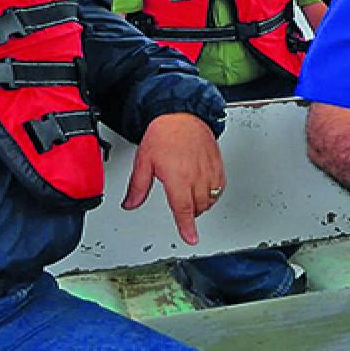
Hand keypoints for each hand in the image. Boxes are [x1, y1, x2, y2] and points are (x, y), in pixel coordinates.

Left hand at [121, 112, 223, 244]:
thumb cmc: (164, 133)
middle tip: (181, 207)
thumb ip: (137, 186)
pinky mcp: (218, 163)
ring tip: (191, 197)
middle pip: (197, 207)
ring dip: (201, 204)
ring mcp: (209, 169)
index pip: (183, 209)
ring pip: (210, 199)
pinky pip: (220, 187)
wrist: (181, 112)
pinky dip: (214, 193)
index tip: (191, 238)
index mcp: (177, 177)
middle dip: (189, 213)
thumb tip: (130, 204)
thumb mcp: (144, 161)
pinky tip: (205, 189)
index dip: (187, 227)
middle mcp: (196, 175)